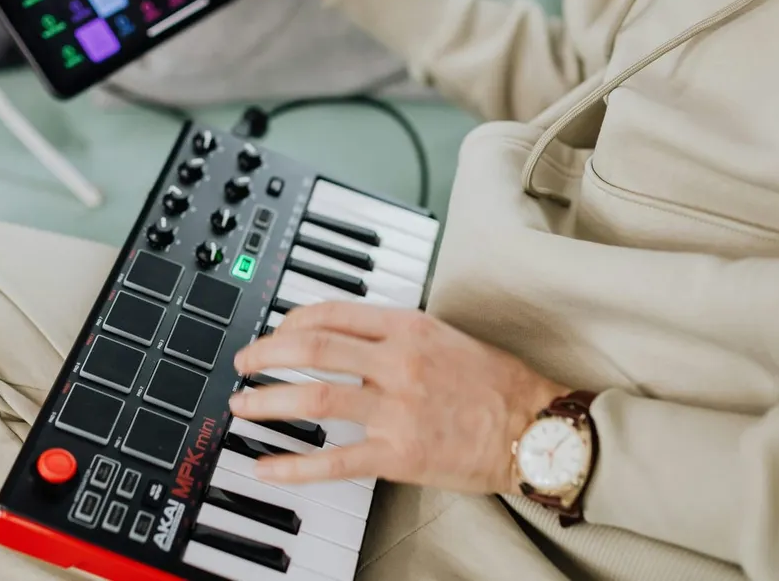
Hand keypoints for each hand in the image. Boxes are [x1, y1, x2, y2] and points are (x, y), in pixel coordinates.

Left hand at [230, 303, 571, 494]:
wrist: (536, 427)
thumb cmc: (497, 382)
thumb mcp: (444, 336)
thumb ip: (395, 333)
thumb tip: (346, 335)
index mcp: (408, 327)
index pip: (330, 312)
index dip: (289, 320)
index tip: (274, 331)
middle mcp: (397, 362)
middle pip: (310, 348)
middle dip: (265, 353)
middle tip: (243, 362)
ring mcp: (396, 409)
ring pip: (313, 398)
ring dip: (267, 401)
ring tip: (242, 405)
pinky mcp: (399, 455)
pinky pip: (333, 461)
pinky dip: (292, 465)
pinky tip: (265, 467)